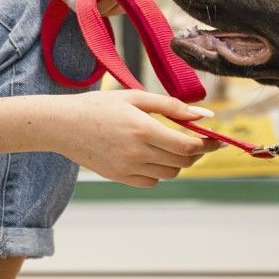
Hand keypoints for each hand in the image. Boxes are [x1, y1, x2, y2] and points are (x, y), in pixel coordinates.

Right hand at [0, 90, 222, 187]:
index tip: (216, 138)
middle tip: (198, 140)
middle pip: (183, 162)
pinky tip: (151, 155)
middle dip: (196, 152)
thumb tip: (203, 115)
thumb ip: (171, 105)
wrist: (62, 125)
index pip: (188, 145)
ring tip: (171, 144)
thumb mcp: (135, 97)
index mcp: (144, 129)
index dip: (207, 143)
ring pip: (170, 173)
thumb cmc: (99, 105)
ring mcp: (128, 169)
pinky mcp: (120, 178)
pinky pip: (152, 181)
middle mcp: (138, 153)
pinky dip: (159, 171)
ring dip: (178, 161)